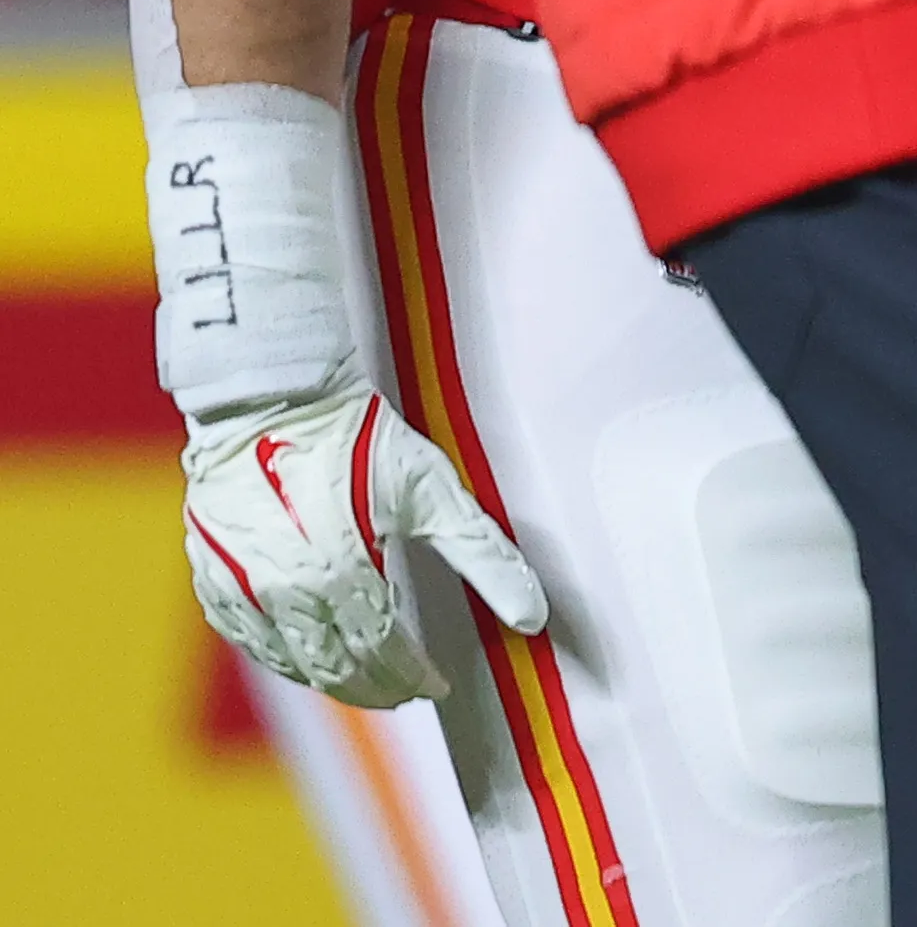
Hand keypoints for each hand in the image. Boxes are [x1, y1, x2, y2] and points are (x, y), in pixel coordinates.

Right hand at [184, 377, 548, 707]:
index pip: (383, 653)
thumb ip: (485, 557)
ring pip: (289, 663)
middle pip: (335, 668)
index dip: (413, 677)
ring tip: (368, 677)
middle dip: (377, 688)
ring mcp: (239, 588)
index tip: (437, 686)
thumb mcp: (435, 493)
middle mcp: (283, 592)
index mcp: (341, 574)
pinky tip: (309, 654)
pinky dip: (284, 657)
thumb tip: (532, 615)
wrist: (274, 399)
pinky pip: (248, 639)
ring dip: (332, 679)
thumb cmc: (361, 439)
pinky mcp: (212, 577)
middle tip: (406, 690)